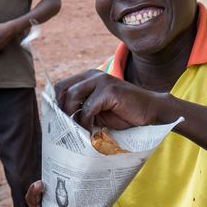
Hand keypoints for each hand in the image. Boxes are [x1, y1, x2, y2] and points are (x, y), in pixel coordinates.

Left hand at [55, 70, 174, 131]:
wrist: (151, 111)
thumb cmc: (125, 114)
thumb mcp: (99, 111)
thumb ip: (82, 110)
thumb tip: (62, 120)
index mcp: (88, 78)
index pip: (61, 86)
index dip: (56, 103)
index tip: (56, 121)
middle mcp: (93, 75)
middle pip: (62, 88)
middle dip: (61, 109)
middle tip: (66, 127)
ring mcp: (101, 80)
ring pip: (72, 96)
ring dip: (72, 116)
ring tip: (78, 131)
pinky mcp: (109, 90)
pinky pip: (88, 108)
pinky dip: (86, 122)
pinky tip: (90, 131)